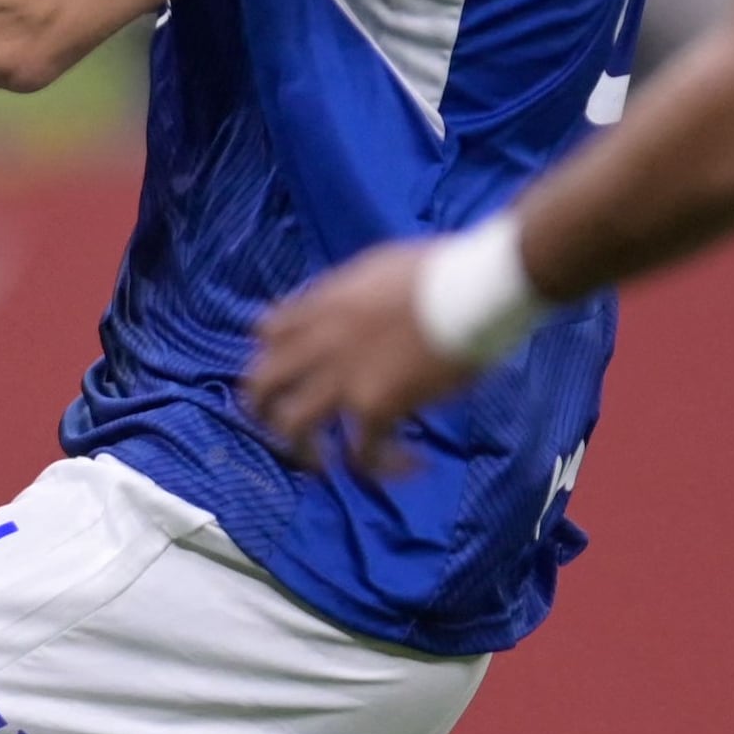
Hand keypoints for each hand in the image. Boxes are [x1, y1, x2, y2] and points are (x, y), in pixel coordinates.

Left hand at [242, 240, 465, 471]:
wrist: (474, 288)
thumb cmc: (442, 270)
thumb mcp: (377, 267)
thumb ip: (351, 291)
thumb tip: (349, 306)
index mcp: (322, 305)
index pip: (266, 333)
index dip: (273, 356)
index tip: (296, 372)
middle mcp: (320, 343)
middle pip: (260, 385)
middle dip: (265, 412)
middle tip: (289, 428)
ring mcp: (343, 378)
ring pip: (292, 428)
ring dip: (306, 452)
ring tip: (330, 463)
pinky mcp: (376, 408)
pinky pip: (362, 455)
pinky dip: (385, 467)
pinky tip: (413, 463)